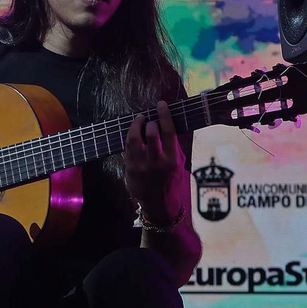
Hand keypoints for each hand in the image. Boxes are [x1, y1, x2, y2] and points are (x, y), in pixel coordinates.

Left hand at [125, 99, 187, 222]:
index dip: (164, 115)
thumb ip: (174, 146)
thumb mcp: (179, 163)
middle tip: (149, 117)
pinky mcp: (130, 168)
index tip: (161, 104)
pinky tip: (133, 131)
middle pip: (151, 133)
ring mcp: (141, 165)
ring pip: (135, 139)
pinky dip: (130, 136)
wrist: (158, 203)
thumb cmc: (171, 180)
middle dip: (149, 121)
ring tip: (139, 119)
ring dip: (136, 125)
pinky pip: (127, 147)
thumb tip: (171, 124)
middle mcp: (157, 162)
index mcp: (172, 159)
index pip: (169, 132)